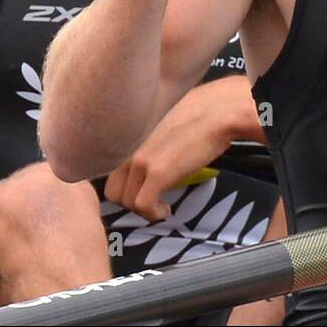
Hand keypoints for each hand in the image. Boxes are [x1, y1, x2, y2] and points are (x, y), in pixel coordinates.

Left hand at [103, 79, 241, 220]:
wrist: (218, 111)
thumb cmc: (198, 112)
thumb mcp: (159, 123)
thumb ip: (144, 140)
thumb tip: (147, 155)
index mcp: (127, 135)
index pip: (108, 171)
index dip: (125, 185)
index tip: (141, 189)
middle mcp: (127, 147)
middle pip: (112, 190)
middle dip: (131, 202)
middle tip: (151, 200)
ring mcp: (141, 160)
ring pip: (126, 201)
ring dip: (144, 210)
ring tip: (161, 205)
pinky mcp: (158, 173)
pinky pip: (142, 206)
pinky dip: (153, 214)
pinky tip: (166, 209)